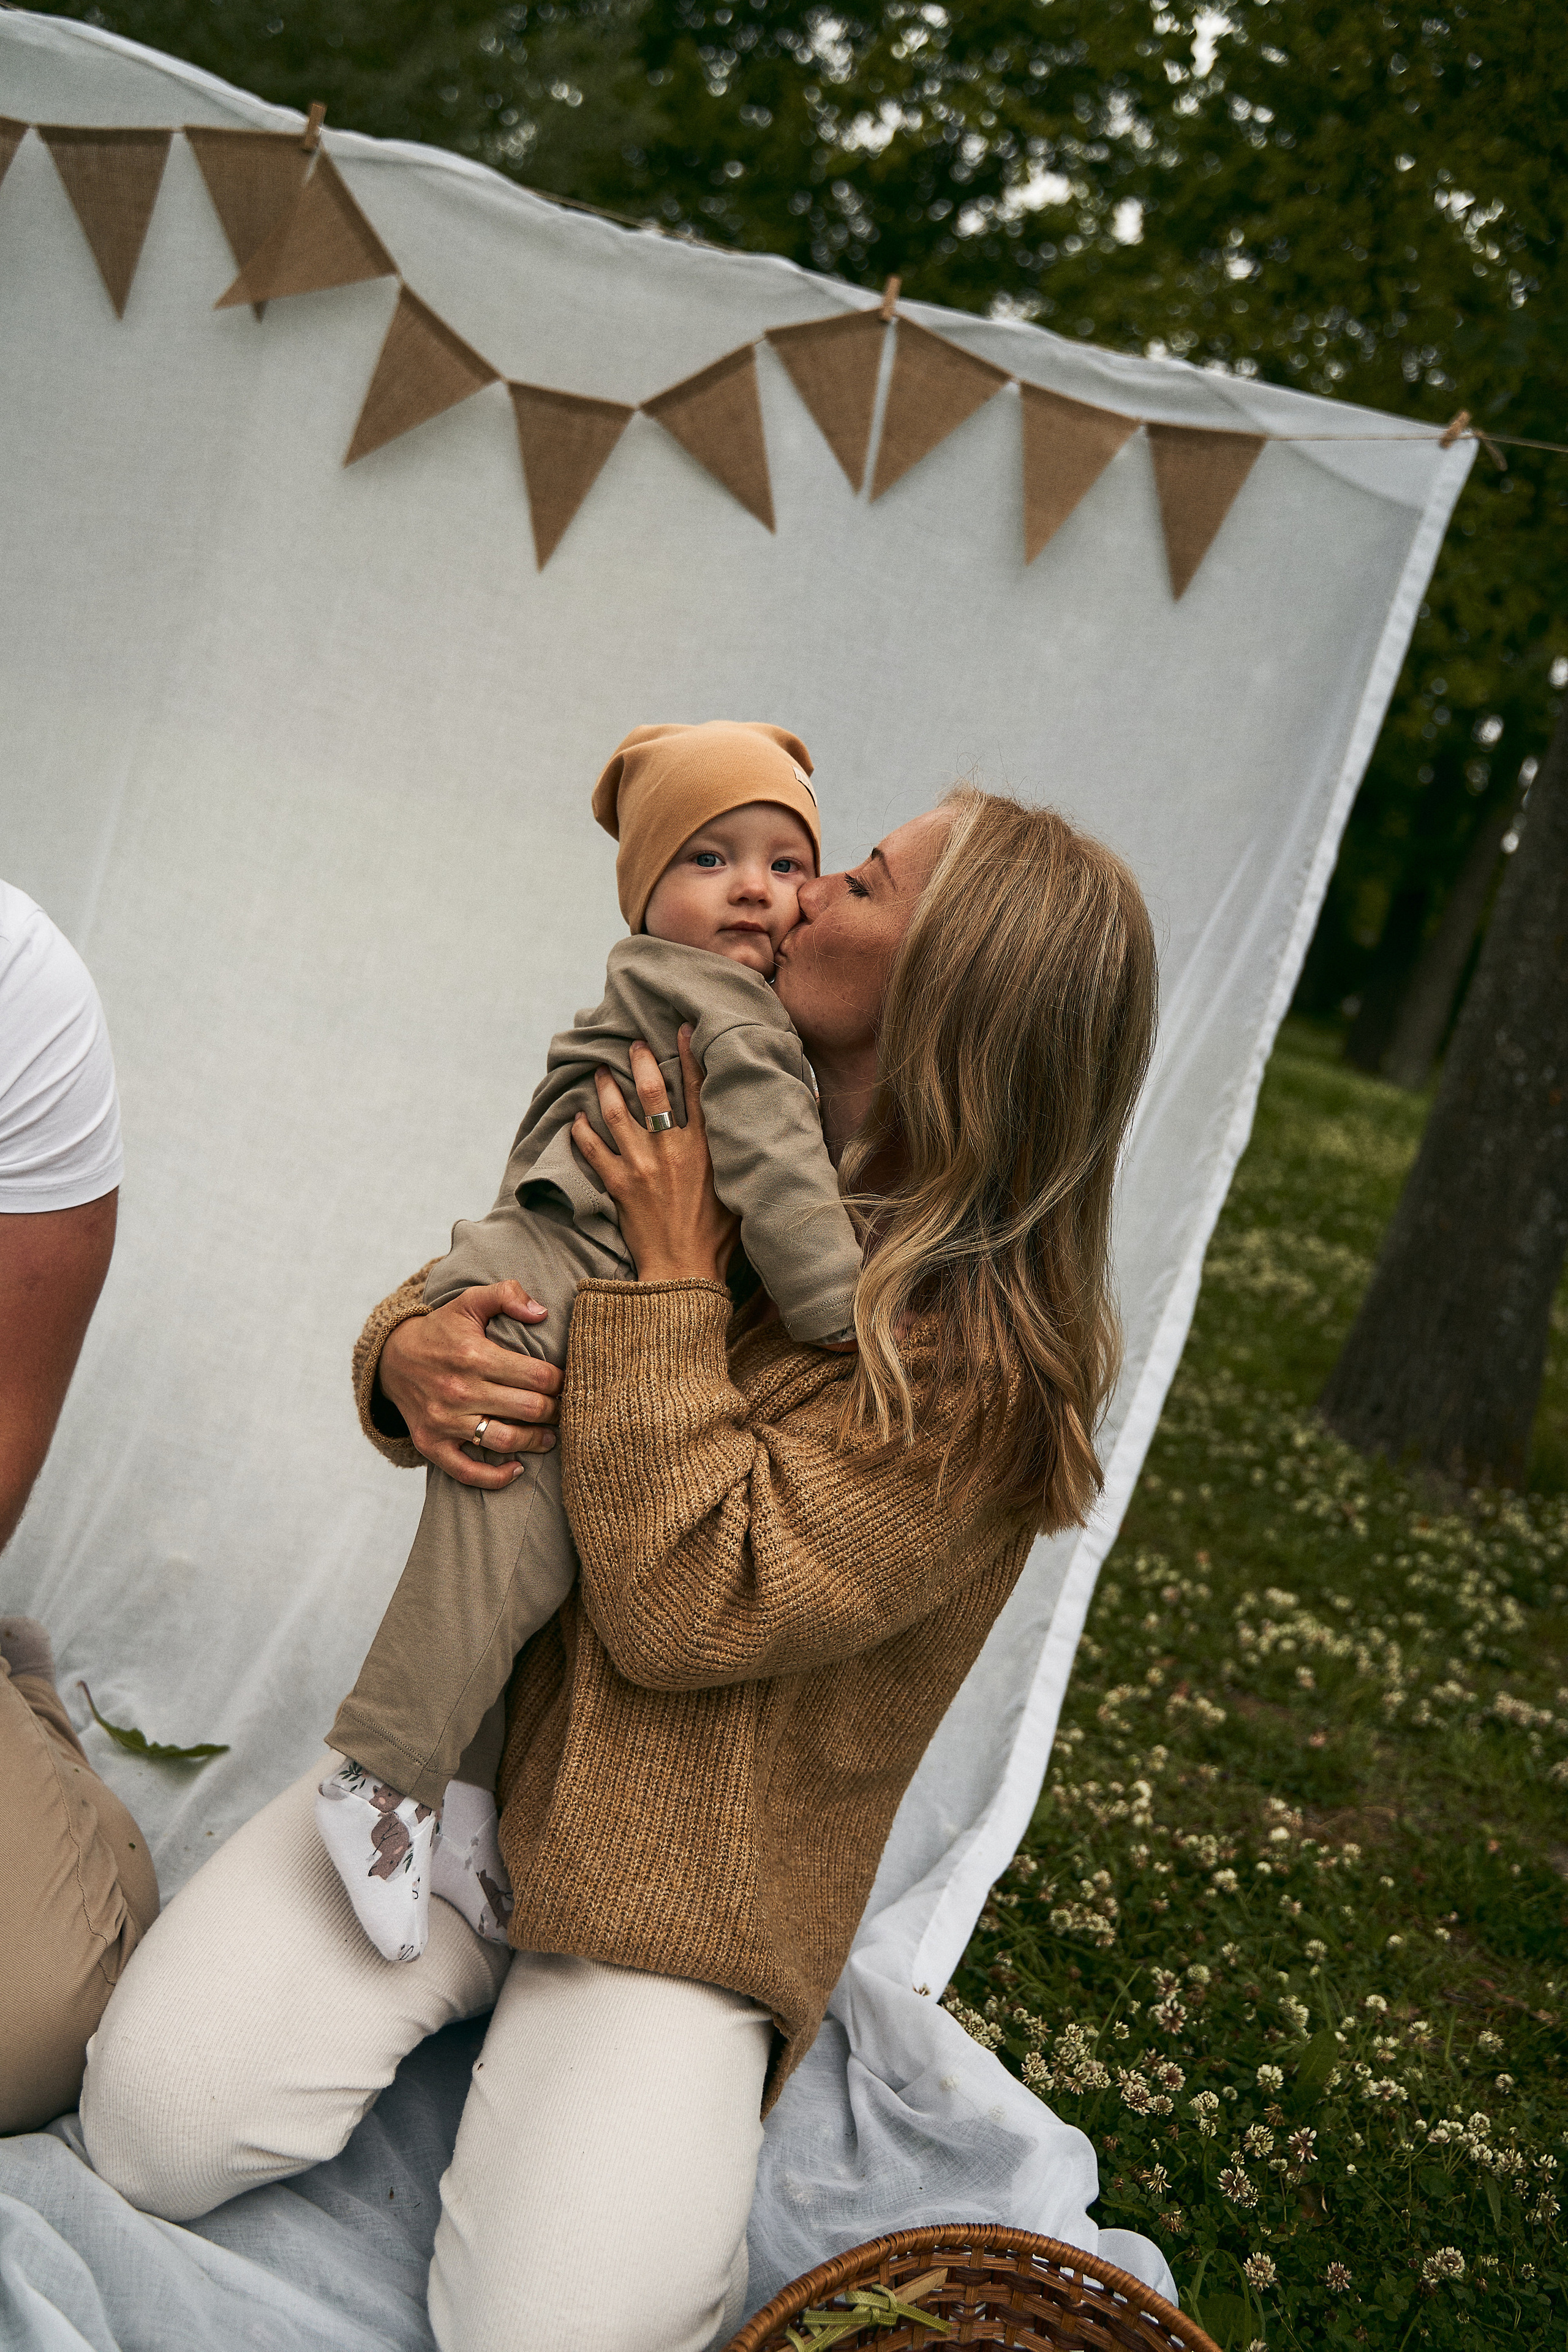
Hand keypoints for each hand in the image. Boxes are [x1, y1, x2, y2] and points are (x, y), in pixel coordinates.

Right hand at [379, 1281, 560, 1488]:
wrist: (392, 1359)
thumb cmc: (441, 1330)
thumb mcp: (469, 1301)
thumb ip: (507, 1295)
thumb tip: (542, 1312)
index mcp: (475, 1355)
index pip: (537, 1376)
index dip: (562, 1382)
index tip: (569, 1383)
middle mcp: (460, 1390)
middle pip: (528, 1409)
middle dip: (555, 1411)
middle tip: (565, 1410)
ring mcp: (444, 1420)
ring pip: (505, 1440)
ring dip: (536, 1442)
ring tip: (550, 1437)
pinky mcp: (431, 1443)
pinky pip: (467, 1471)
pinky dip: (496, 1477)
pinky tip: (518, 1468)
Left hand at [571, 1029, 739, 1286]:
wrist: (684, 1272)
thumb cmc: (719, 1237)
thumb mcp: (740, 1190)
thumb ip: (744, 1155)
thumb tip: (773, 1124)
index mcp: (705, 1148)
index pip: (696, 1090)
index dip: (688, 1056)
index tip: (679, 1030)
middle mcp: (671, 1150)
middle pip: (652, 1093)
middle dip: (641, 1062)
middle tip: (631, 1045)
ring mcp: (641, 1166)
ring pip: (617, 1115)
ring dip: (607, 1089)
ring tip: (601, 1072)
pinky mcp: (619, 1186)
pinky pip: (593, 1150)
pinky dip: (582, 1132)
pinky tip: (577, 1118)